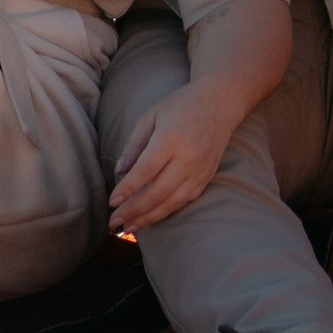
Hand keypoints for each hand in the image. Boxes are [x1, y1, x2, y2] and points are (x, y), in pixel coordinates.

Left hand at [108, 82, 235, 233]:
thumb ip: (134, 144)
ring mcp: (200, 170)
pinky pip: (184, 201)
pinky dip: (166, 212)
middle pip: (158, 192)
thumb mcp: (151, 114)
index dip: (128, 189)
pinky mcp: (206, 178)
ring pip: (172, 202)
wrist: (219, 103)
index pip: (146, 170)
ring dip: (149, 218)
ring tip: (129, 228)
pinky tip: (151, 218)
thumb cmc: (181, 105)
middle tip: (114, 222)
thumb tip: (119, 172)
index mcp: (171, 137)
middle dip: (134, 210)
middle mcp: (188, 157)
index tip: (112, 202)